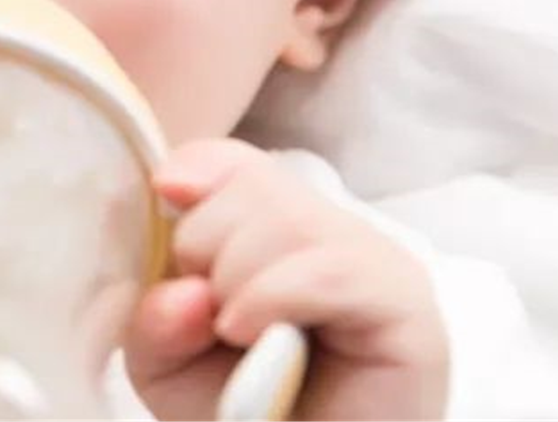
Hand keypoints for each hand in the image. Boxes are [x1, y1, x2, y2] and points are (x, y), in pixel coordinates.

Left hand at [124, 139, 447, 419]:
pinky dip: (270, 297)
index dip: (195, 171)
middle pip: (253, 183)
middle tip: (211, 314)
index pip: (237, 161)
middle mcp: (332, 232)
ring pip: (286, 218)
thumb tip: (181, 290)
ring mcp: (375, 261)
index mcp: (279, 230)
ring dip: (234, 277)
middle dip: (203, 245)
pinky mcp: (403, 305)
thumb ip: (155, 323)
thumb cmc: (250, 415)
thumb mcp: (172, 367)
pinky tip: (246, 332)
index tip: (166, 197)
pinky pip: (326, 269)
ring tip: (233, 333)